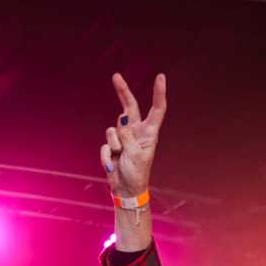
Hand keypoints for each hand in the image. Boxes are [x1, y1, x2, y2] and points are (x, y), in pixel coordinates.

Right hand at [99, 72, 166, 197]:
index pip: (157, 109)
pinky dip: (107, 156)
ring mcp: (123, 138)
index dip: (158, 93)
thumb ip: (128, 136)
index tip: (160, 77)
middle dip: (122, 91)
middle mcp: (137, 131)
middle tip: (116, 76)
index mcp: (150, 133)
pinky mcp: (112, 146)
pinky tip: (112, 165)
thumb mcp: (136, 155)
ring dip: (114, 145)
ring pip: (112, 130)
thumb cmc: (137, 174)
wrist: (125, 190)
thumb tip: (121, 118)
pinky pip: (105, 145)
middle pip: (129, 107)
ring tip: (120, 158)